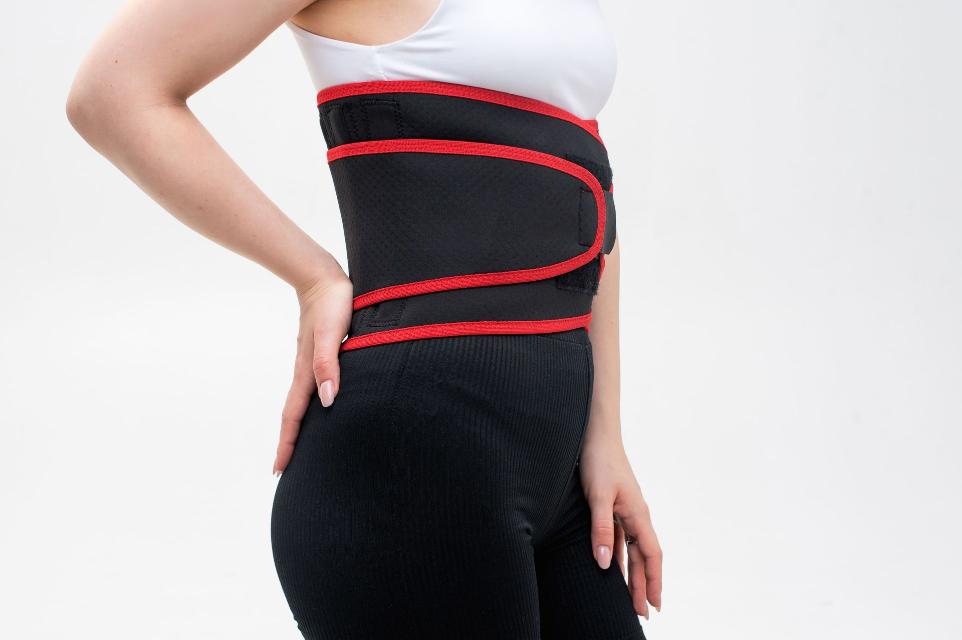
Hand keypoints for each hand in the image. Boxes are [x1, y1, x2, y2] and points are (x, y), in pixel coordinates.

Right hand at [273, 258, 352, 474]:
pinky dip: (309, 405)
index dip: (289, 442)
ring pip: (301, 401)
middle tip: (282, 469)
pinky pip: (310, 387)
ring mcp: (311, 362)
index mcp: (308, 371)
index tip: (280, 469)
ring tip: (297, 445)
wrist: (323, 277)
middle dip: (288, 441)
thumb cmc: (333, 304)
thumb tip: (328, 399)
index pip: (295, 415)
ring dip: (297, 425)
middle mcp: (307, 371)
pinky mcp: (318, 353)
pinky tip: (319, 406)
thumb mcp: (334, 334)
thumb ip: (330, 364)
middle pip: (294, 413)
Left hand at [579, 431, 662, 618]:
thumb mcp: (597, 496)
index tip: (655, 604)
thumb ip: (601, 530)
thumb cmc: (598, 460)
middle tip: (643, 612)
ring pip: (631, 549)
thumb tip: (605, 564)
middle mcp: (636, 514)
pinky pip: (619, 538)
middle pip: (643, 557)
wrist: (595, 433)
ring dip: (631, 573)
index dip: (653, 580)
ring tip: (630, 598)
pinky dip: (618, 555)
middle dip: (643, 584)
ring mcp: (625, 510)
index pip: (651, 554)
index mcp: (638, 514)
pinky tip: (611, 567)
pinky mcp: (613, 505)